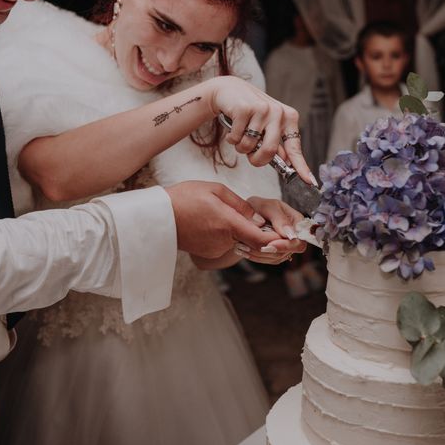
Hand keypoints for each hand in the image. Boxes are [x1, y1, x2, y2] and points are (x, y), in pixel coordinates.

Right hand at [165, 181, 281, 258]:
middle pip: (252, 240)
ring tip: (221, 214)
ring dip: (239, 231)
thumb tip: (260, 219)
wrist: (156, 217)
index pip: (262, 240)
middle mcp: (224, 241)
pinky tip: (212, 222)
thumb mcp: (215, 190)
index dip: (278, 240)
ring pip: (239, 241)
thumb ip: (241, 205)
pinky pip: (226, 244)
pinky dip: (226, 235)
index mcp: (228, 224)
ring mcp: (215, 249)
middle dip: (258, 231)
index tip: (287, 236)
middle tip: (254, 216)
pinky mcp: (208, 253)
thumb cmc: (183, 199)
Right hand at [204, 76, 316, 185]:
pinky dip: (231, 139)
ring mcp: (261, 109)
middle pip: (270, 151)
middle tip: (251, 156)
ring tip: (241, 135)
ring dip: (241, 147)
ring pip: (249, 146)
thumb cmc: (250, 113)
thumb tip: (286, 163)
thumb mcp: (267, 127)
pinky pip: (236, 138)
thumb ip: (276, 143)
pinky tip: (233, 127)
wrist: (229, 91)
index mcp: (288, 118)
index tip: (309, 181)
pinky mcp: (244, 109)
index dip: (301, 166)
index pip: (295, 148)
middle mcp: (278, 112)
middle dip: (257, 160)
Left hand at [232, 197, 306, 264]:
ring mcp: (286, 245)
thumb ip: (279, 218)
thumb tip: (289, 234)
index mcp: (297, 222)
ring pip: (278, 257)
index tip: (270, 244)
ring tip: (243, 247)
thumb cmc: (258, 206)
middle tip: (252, 246)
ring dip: (260, 254)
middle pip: (289, 251)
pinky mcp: (276, 252)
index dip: (286, 245)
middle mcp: (294, 235)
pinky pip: (270, 259)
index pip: (299, 240)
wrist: (247, 213)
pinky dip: (257, 256)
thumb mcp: (268, 207)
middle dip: (271, 251)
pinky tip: (245, 250)